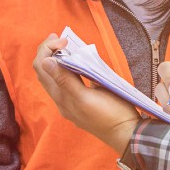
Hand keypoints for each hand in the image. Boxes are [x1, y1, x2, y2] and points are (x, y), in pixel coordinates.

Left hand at [33, 34, 140, 154]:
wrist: (126, 133)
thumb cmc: (110, 115)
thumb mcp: (87, 97)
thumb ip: (65, 80)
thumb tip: (45, 62)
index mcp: (61, 98)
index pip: (42, 69)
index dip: (47, 50)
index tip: (64, 40)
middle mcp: (62, 99)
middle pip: (45, 71)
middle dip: (48, 51)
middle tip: (60, 37)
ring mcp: (72, 100)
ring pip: (55, 76)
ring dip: (56, 58)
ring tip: (65, 44)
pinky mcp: (82, 100)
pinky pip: (67, 80)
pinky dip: (66, 67)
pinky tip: (76, 60)